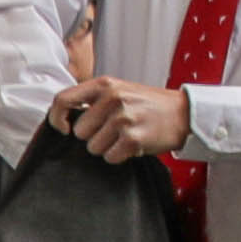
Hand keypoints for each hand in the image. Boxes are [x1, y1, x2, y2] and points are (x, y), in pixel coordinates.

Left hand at [50, 79, 193, 165]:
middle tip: (114, 130)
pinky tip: (133, 145)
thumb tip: (63, 116)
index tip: (62, 128)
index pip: (63, 99)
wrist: (184, 112)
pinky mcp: (133, 138)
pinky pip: (110, 157)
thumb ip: (93, 99)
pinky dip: (119, 156)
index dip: (56, 118)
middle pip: (79, 132)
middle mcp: (112, 98)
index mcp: (104, 84)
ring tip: (126, 135)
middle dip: (93, 136)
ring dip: (107, 147)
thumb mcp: (119, 90)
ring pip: (93, 147)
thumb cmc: (148, 104)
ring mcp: (123, 118)